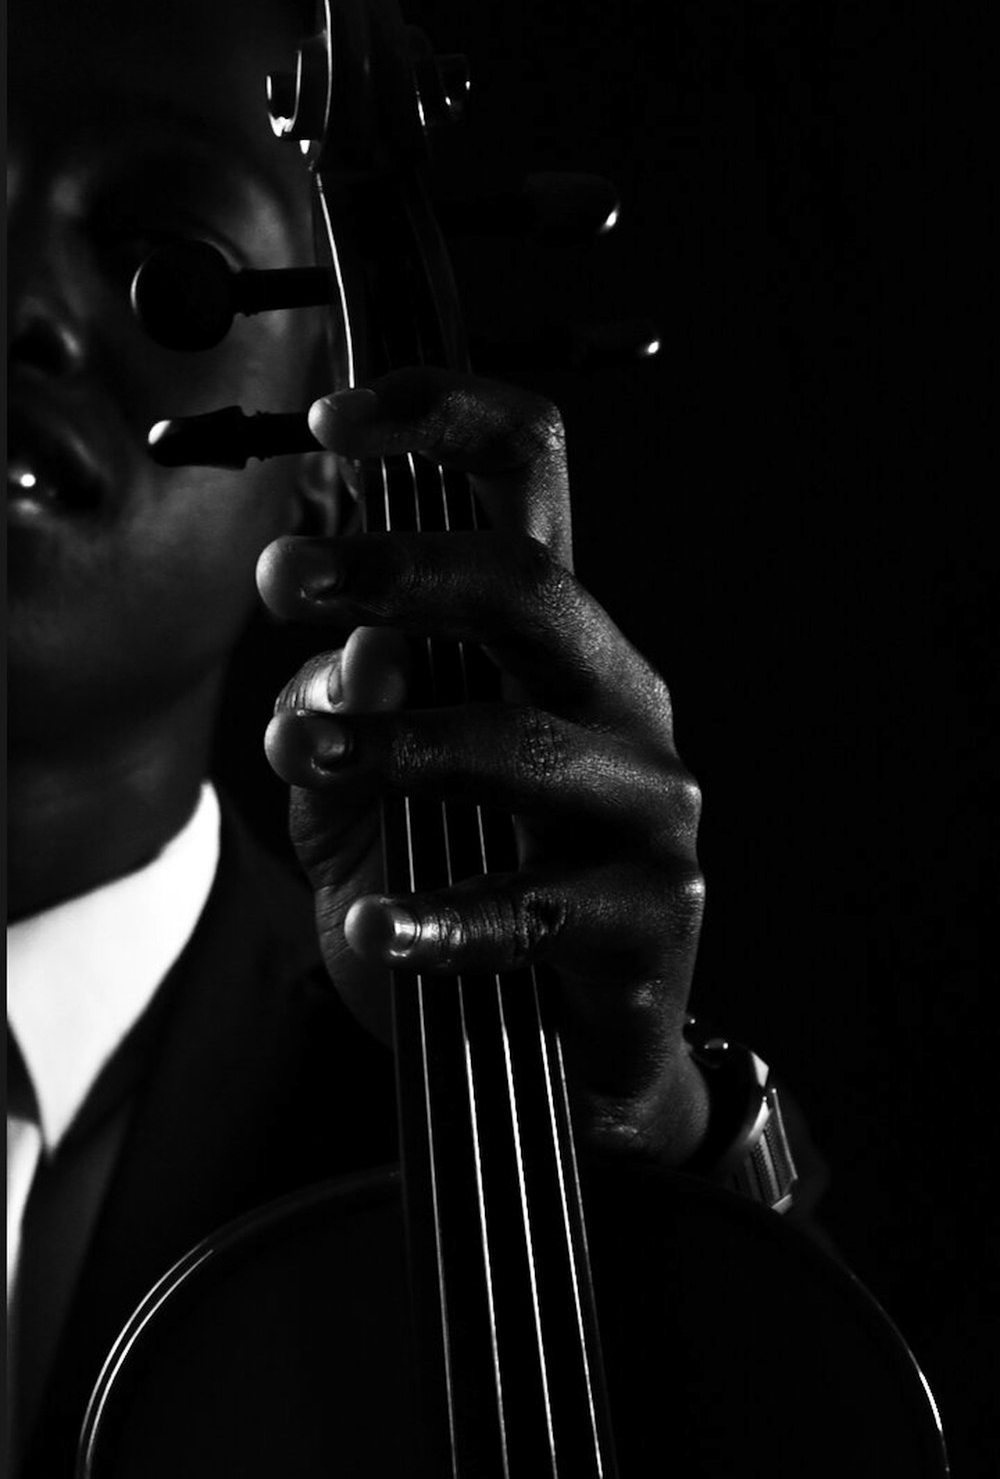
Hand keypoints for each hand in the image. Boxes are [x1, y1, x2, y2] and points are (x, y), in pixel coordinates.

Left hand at [257, 367, 709, 1166]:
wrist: (546, 1060)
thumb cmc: (447, 884)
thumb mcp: (355, 787)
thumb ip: (337, 711)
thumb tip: (350, 657)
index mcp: (549, 635)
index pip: (528, 477)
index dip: (441, 418)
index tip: (329, 423)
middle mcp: (615, 695)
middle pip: (534, 588)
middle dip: (399, 570)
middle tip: (279, 580)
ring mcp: (648, 804)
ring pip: (526, 743)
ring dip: (399, 744)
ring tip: (295, 757)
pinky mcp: (653, 916)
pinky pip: (538, 907)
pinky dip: (444, 918)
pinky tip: (374, 927)